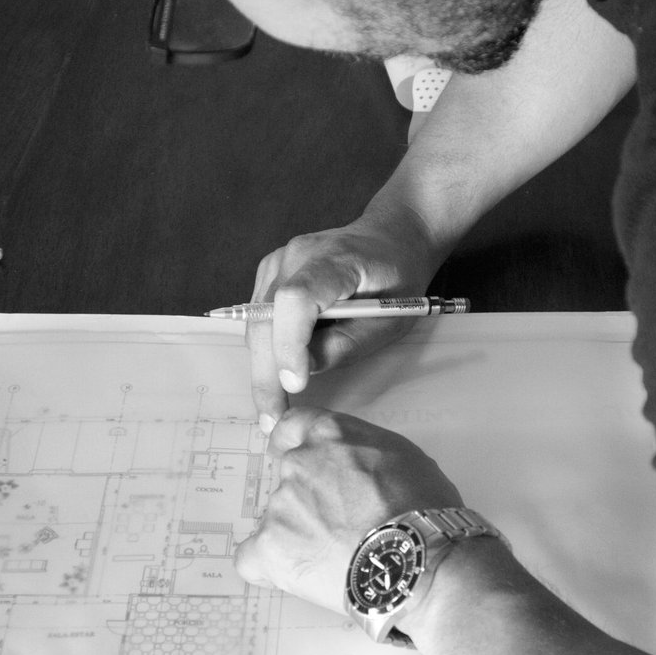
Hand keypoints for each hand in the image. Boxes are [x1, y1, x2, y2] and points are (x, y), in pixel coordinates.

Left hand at [235, 408, 461, 613]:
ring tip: (338, 557)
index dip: (292, 443)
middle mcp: (298, 463)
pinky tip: (299, 574)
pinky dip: (269, 567)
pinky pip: (251, 558)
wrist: (417, 560)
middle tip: (339, 524)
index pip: (293, 426)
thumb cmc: (425, 511)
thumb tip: (358, 465)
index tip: (295, 457)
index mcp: (330, 434)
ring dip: (299, 534)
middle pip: (288, 476)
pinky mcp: (270, 548)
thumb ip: (365, 451)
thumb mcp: (404, 456)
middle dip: (308, 498)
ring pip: (278, 518)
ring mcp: (281, 506)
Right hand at [247, 200, 445, 426]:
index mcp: (334, 259)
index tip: (295, 384)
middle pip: (266, 318)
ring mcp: (278, 262)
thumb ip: (350, 343)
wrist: (391, 236)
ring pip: (257, 323)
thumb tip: (307, 368)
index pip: (297, 299)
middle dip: (267, 374)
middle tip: (273, 418)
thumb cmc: (398, 276)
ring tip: (275, 406)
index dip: (290, 344)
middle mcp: (296, 255)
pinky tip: (281, 374)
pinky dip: (268, 349)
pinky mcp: (270, 275)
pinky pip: (260, 319)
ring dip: (263, 366)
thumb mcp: (393, 317)